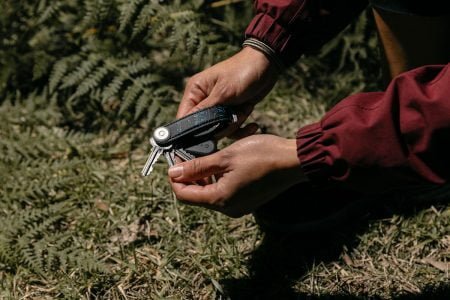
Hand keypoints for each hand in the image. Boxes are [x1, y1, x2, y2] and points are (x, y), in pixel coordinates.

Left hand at [168, 135, 307, 217]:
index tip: (174, 160)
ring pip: (210, 194)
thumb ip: (198, 166)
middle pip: (196, 196)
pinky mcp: (247, 201)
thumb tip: (173, 173)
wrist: (294, 161)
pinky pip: (223, 193)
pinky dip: (216, 180)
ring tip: (204, 155)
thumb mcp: (226, 156)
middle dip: (188, 176)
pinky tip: (220, 163)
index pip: (184, 195)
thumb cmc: (262, 155)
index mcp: (220, 199)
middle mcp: (228, 208)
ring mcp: (239, 206)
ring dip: (203, 177)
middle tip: (187, 154)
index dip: (175, 178)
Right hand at [177, 47, 278, 135]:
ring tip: (245, 109)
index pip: (184, 117)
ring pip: (219, 130)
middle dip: (221, 126)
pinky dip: (242, 127)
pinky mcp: (231, 113)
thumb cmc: (242, 72)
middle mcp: (203, 100)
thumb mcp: (223, 92)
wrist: (267, 66)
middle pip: (203, 127)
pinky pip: (231, 129)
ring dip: (234, 124)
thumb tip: (186, 127)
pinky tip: (253, 125)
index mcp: (195, 91)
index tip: (204, 137)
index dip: (190, 131)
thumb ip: (205, 111)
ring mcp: (218, 108)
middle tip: (235, 114)